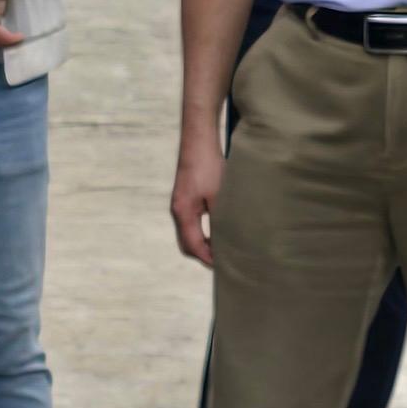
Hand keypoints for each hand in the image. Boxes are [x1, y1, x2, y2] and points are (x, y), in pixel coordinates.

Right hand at [170, 123, 225, 266]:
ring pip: (188, 233)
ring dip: (203, 243)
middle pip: (187, 243)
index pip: (193, 245)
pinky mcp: (185, 197)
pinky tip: (217, 229)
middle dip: (203, 254)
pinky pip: (190, 222)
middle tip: (223, 261)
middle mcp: (178, 210)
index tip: (222, 266)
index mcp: (184, 212)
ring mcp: (180, 203)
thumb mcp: (219, 195)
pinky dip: (202, 231)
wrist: (198, 141)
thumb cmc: (209, 165)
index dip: (207, 258)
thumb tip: (229, 239)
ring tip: (222, 248)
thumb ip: (221, 218)